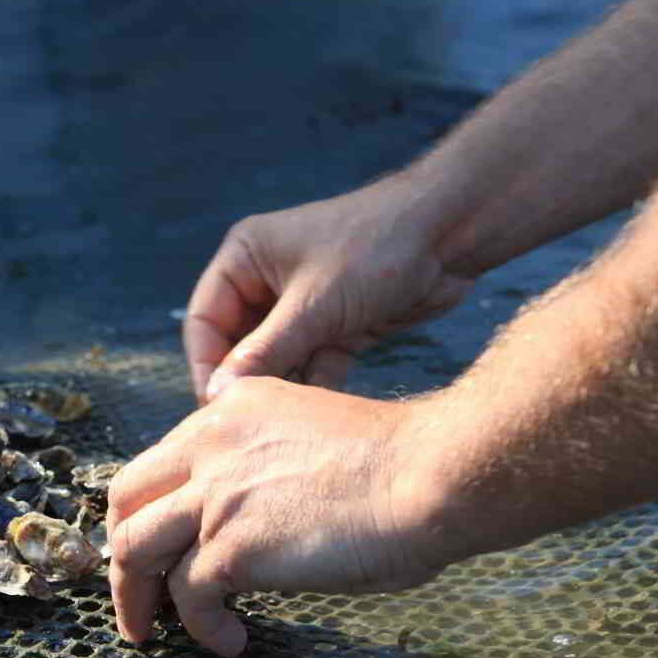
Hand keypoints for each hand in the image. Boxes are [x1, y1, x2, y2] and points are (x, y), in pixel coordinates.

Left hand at [107, 376, 439, 656]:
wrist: (431, 475)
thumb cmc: (397, 464)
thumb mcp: (310, 439)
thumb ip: (261, 464)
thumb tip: (246, 522)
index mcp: (232, 408)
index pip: (161, 462)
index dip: (151, 510)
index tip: (158, 547)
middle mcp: (210, 442)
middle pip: (126, 499)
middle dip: (120, 552)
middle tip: (134, 594)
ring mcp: (214, 493)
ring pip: (134, 549)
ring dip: (134, 599)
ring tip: (151, 632)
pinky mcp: (230, 544)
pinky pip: (187, 597)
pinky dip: (201, 628)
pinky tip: (230, 641)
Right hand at [184, 176, 474, 401]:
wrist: (453, 232)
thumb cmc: (376, 248)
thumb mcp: (313, 305)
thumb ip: (264, 352)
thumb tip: (217, 394)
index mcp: (245, 258)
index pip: (204, 321)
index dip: (206, 366)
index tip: (214, 408)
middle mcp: (267, 280)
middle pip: (238, 345)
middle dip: (246, 382)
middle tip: (248, 424)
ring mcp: (303, 305)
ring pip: (276, 360)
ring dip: (282, 388)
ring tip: (284, 423)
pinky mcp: (337, 325)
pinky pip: (311, 365)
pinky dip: (314, 387)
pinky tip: (317, 416)